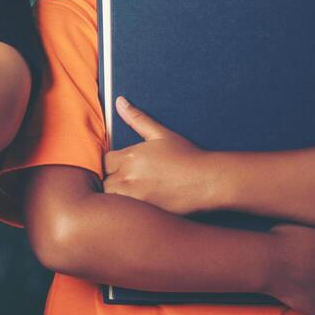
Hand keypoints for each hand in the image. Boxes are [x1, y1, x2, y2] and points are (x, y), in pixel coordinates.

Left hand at [102, 96, 215, 215]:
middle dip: (112, 181)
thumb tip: (119, 101)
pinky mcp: (146, 213)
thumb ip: (137, 118)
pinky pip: (126, 214)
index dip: (112, 165)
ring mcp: (136, 197)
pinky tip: (140, 207)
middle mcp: (129, 177)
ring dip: (118, 196)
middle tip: (127, 182)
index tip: (122, 167)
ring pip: (113, 199)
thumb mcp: (161, 134)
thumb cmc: (187, 156)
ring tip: (133, 194)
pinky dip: (129, 211)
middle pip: (105, 182)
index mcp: (130, 156)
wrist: (209, 181)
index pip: (105, 162)